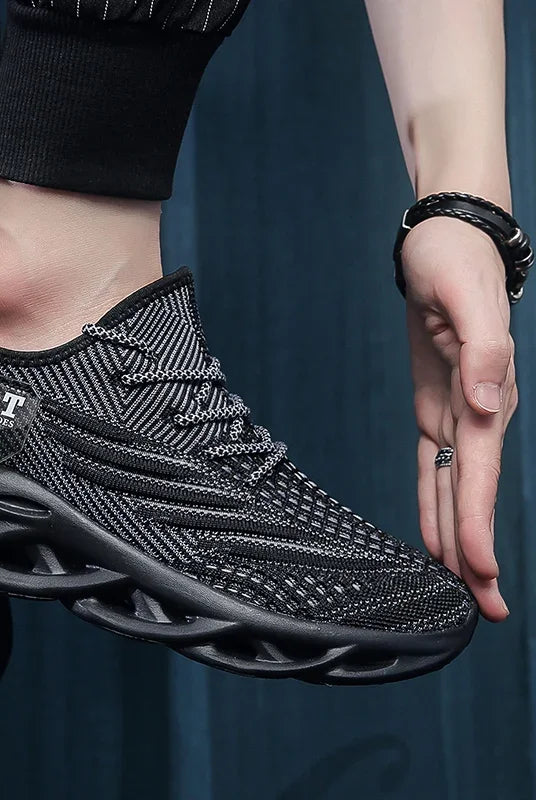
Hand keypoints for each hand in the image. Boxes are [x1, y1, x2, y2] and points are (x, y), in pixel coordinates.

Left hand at [402, 215, 516, 620]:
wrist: (448, 242)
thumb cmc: (453, 261)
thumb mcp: (464, 297)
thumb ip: (483, 352)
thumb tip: (489, 407)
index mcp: (486, 396)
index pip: (479, 473)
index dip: (477, 524)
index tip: (477, 572)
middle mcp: (478, 413)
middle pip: (473, 494)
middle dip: (476, 552)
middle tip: (486, 609)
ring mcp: (459, 412)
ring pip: (457, 488)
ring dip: (460, 536)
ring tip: (466, 586)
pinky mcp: (438, 405)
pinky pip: (436, 464)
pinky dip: (437, 501)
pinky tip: (437, 529)